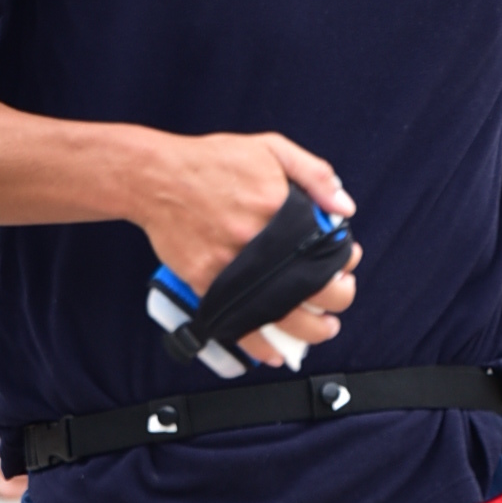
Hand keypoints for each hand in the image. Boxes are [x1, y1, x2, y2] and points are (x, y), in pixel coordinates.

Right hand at [138, 128, 359, 365]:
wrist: (156, 178)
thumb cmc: (212, 161)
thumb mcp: (269, 149)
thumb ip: (313, 174)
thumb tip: (345, 208)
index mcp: (279, 209)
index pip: (327, 248)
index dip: (344, 262)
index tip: (345, 265)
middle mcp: (258, 242)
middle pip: (312, 288)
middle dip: (335, 298)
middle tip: (337, 297)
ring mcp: (231, 267)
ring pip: (281, 315)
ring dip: (309, 331)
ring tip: (321, 329)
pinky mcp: (206, 284)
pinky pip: (239, 324)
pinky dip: (260, 345)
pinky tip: (276, 353)